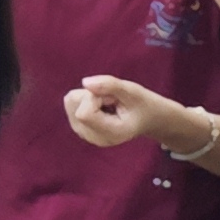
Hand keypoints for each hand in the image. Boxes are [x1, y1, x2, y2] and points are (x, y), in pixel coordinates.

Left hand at [63, 74, 199, 154]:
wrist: (148, 118)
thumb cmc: (143, 105)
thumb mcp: (133, 91)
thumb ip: (110, 85)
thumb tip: (85, 82)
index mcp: (110, 134)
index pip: (84, 113)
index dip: (96, 97)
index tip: (113, 98)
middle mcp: (93, 138)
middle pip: (74, 104)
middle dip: (92, 94)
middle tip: (113, 100)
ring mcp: (84, 134)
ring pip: (70, 101)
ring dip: (89, 95)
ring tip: (109, 103)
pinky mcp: (79, 126)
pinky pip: (71, 103)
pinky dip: (85, 99)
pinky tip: (102, 106)